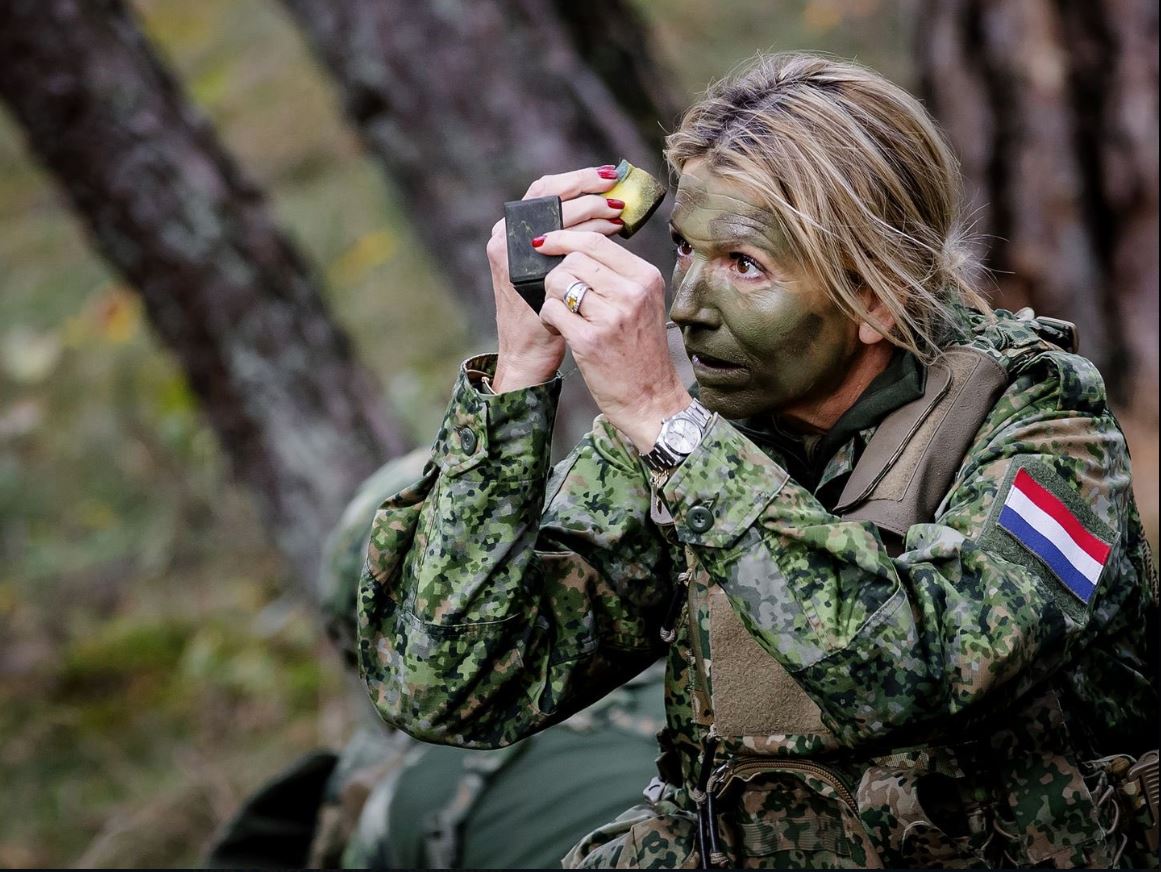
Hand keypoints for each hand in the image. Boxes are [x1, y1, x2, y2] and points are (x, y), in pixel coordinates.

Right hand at [486, 167, 625, 391]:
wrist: (528, 352)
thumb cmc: (547, 310)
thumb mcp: (552, 268)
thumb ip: (567, 240)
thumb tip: (608, 208)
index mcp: (510, 229)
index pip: (544, 189)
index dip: (576, 178)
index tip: (608, 175)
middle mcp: (505, 236)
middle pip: (549, 194)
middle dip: (587, 187)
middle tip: (617, 189)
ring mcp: (510, 252)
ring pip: (557, 214)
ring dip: (593, 208)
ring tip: (619, 211)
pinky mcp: (522, 271)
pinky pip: (562, 242)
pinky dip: (590, 233)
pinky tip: (612, 233)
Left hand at [536, 230, 690, 450]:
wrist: (649, 398)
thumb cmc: (640, 351)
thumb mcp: (644, 304)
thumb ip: (619, 274)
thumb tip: (575, 245)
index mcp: (646, 278)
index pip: (596, 242)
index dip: (565, 237)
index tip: (545, 241)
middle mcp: (632, 293)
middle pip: (574, 259)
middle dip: (558, 274)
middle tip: (561, 295)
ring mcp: (611, 317)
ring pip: (559, 282)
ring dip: (551, 295)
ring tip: (562, 313)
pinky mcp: (590, 340)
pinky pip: (552, 309)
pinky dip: (548, 317)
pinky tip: (557, 328)